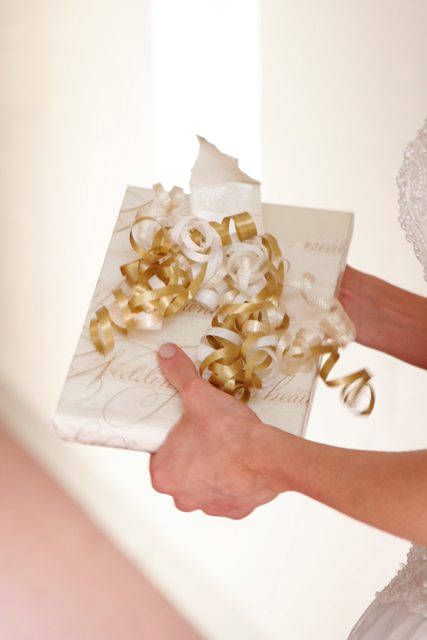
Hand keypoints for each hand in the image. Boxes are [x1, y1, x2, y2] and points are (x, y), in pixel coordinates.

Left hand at [149, 343, 283, 518]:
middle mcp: (181, 497)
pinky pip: (228, 491)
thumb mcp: (198, 394)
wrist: (271, 458)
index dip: (172, 436)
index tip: (186, 425)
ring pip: (204, 481)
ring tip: (227, 444)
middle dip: (193, 450)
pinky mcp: (233, 510)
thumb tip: (165, 353)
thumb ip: (178, 373)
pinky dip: (234, 478)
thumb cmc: (230, 432)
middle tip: (208, 430)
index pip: (159, 452)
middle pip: (181, 467)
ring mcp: (208, 506)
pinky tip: (242, 461)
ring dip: (213, 466)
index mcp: (163, 474)